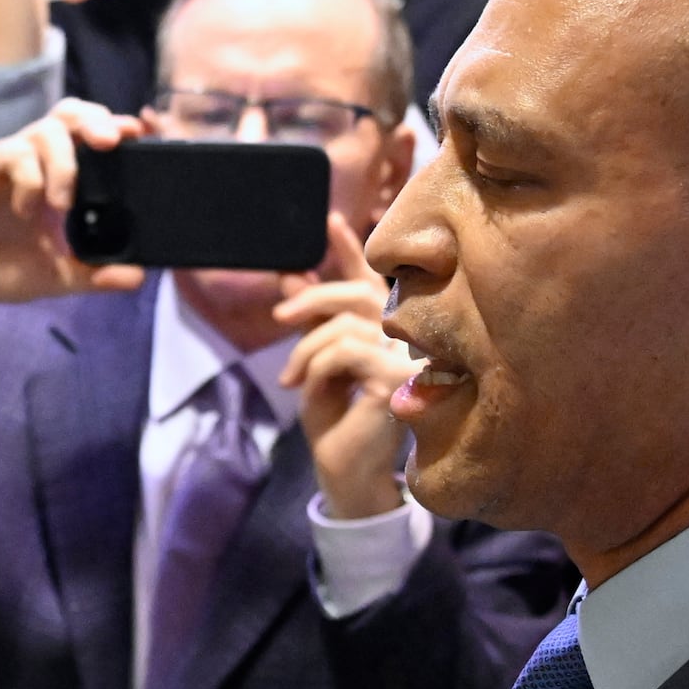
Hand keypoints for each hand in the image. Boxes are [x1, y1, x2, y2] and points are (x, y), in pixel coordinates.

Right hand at [0, 102, 146, 317]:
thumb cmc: (3, 271)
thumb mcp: (60, 276)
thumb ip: (98, 274)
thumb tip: (138, 276)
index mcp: (56, 175)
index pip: (87, 135)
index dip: (111, 125)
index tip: (137, 133)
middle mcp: (33, 159)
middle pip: (68, 114)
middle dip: (93, 120)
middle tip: (109, 143)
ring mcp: (6, 159)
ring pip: (43, 131)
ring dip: (63, 164)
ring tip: (62, 205)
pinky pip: (13, 155)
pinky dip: (29, 180)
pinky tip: (25, 210)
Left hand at [275, 235, 410, 518]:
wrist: (343, 468)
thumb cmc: (334, 419)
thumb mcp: (312, 361)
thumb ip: (311, 320)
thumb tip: (290, 274)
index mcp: (384, 328)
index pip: (370, 280)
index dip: (349, 249)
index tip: (329, 220)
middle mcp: (404, 337)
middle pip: (358, 292)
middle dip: (313, 297)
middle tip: (279, 315)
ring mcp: (408, 356)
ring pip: (346, 323)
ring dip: (306, 349)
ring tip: (290, 378)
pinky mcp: (400, 377)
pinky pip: (346, 350)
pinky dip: (316, 366)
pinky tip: (307, 388)